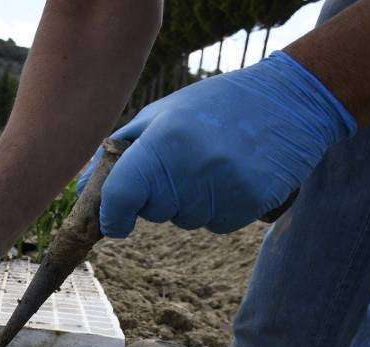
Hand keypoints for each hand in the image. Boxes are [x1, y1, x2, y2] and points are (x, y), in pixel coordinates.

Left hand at [77, 51, 356, 237]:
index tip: (114, 221)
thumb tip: (80, 189)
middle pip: (153, 212)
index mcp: (161, 140)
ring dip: (190, 202)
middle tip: (181, 164)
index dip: (112, 216)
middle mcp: (191, 166)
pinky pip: (217, 224)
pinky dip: (219, 208)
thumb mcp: (159, 115)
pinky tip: (232, 175)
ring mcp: (223, 186)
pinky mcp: (251, 201)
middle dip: (158, 198)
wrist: (290, 100)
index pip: (120, 196)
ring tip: (211, 164)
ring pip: (185, 221)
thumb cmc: (212, 106)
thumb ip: (117, 152)